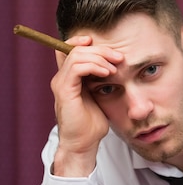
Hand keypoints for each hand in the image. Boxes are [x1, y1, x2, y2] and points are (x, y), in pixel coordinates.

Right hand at [51, 35, 123, 176]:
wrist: (84, 143)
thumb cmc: (92, 124)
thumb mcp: (99, 97)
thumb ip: (101, 81)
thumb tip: (116, 66)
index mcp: (69, 78)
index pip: (69, 48)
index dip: (84, 41)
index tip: (108, 48)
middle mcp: (62, 78)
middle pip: (77, 49)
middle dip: (101, 50)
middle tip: (119, 58)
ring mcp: (61, 83)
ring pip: (77, 55)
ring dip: (100, 58)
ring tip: (114, 68)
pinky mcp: (64, 90)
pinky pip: (77, 67)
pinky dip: (94, 66)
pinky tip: (107, 73)